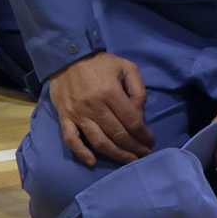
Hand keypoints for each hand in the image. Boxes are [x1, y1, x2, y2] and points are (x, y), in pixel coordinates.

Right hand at [46, 52, 151, 166]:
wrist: (68, 55)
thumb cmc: (100, 63)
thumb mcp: (126, 67)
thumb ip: (138, 90)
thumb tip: (140, 116)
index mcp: (111, 92)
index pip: (132, 121)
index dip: (144, 135)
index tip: (151, 142)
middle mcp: (94, 106)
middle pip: (118, 135)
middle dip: (135, 148)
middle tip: (145, 156)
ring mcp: (78, 113)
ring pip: (99, 141)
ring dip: (116, 155)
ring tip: (129, 161)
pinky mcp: (65, 117)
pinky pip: (71, 139)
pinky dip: (81, 153)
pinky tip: (92, 162)